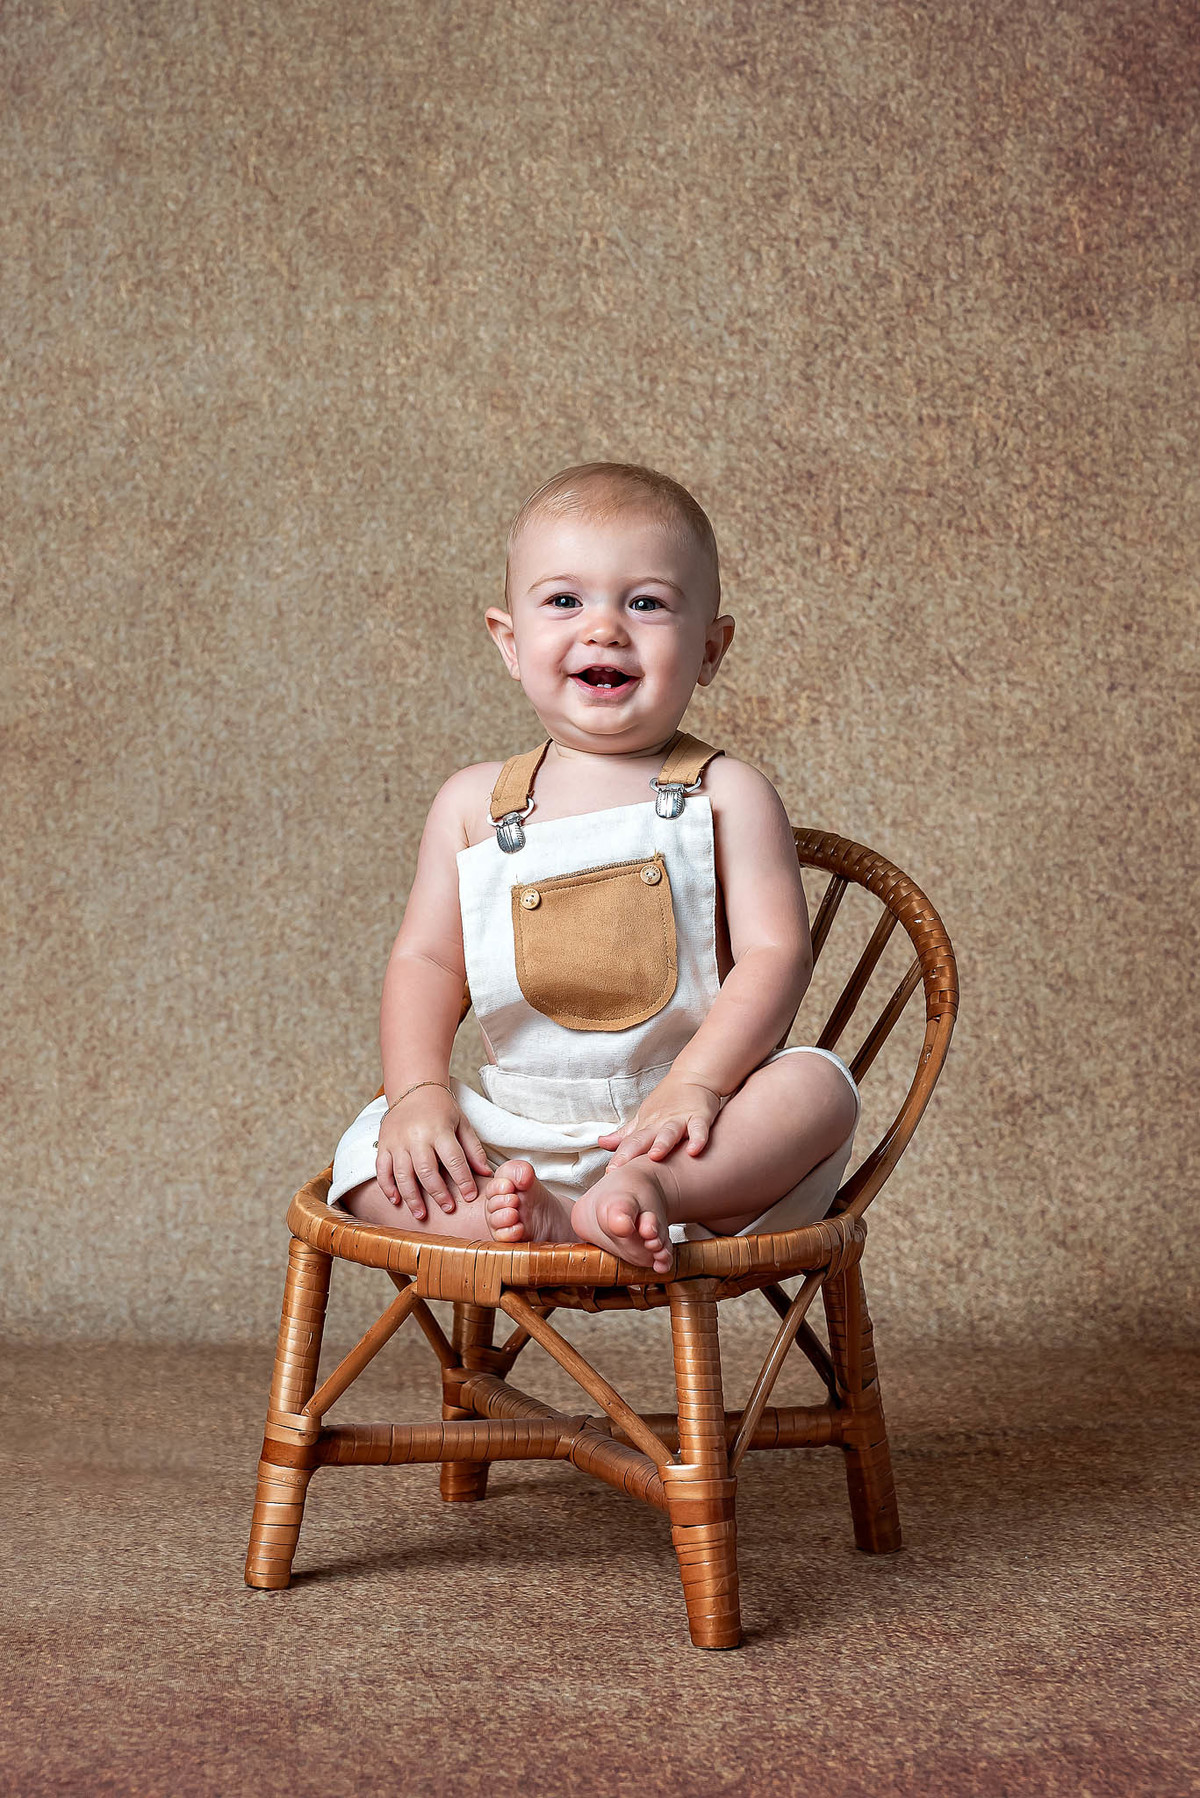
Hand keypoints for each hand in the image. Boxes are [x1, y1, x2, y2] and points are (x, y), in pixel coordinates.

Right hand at [376, 1085, 492, 1221]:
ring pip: (402, 1174)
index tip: (469, 1196)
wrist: (414, 1089)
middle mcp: (416, 1136)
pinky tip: (396, 1201)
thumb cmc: (442, 1109)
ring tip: (421, 1215)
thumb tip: (486, 1174)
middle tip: (448, 1209)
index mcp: (439, 1129)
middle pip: (426, 1170)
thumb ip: (473, 1149)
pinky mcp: (383, 1144)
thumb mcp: (462, 1123)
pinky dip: (387, 1187)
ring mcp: (397, 1141)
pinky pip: (382, 1169)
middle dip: (438, 1193)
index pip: (453, 1159)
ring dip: (412, 1197)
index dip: (463, 1180)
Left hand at [596, 1077, 722, 1167]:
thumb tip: (601, 1143)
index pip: (629, 1144)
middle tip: (620, 1169)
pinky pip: (699, 1129)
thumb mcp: (643, 1117)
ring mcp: (680, 1120)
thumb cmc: (667, 1101)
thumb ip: (625, 1135)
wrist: (693, 1076)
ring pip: (669, 1133)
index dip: (619, 1158)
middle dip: (631, 1153)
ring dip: (662, 1144)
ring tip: (655, 1156)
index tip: (610, 1174)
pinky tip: (694, 1150)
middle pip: (644, 1139)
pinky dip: (698, 1139)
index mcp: (646, 1126)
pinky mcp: (700, 1116)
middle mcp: (660, 1124)